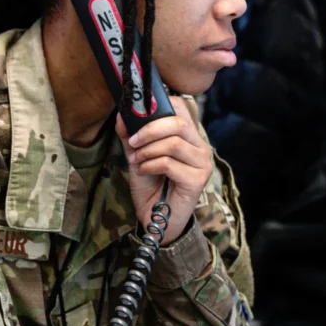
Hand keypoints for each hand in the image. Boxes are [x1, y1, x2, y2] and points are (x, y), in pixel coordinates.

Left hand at [121, 95, 211, 245]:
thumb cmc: (151, 186)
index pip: (182, 108)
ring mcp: (202, 164)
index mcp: (190, 137)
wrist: (157, 219)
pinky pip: (169, 163)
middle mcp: (201, 148)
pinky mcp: (198, 180)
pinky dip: (150, 165)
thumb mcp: (137, 155)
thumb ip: (131, 135)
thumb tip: (122, 114)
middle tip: (132, 141)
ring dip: (148, 151)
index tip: (137, 116)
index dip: (159, 106)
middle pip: (179, 123)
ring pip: (173, 143)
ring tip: (137, 161)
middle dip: (149, 130)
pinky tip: (144, 172)